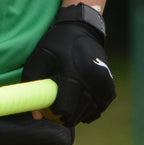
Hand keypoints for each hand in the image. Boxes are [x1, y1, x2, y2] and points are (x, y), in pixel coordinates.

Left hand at [22, 4, 114, 125]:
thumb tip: (36, 116)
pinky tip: (80, 96)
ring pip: (88, 114)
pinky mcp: (110, 87)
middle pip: (77, 115)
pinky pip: (99, 109)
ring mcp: (104, 84)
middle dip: (64, 114)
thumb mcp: (38, 58)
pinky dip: (89, 108)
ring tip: (68, 97)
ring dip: (76, 112)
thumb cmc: (57, 44)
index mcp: (73, 73)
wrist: (83, 28)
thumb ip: (32, 84)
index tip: (48, 105)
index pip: (64, 109)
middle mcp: (92, 80)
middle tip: (56, 103)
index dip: (53, 112)